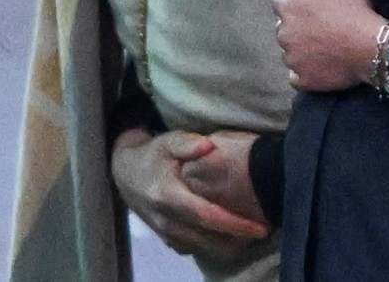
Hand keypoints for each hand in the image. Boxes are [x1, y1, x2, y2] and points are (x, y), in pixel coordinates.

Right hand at [111, 128, 269, 254]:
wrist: (125, 172)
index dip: (234, 224)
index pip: (207, 216)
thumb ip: (188, 143)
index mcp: (169, 196)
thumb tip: (209, 146)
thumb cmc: (154, 154)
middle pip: (207, 237)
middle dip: (237, 238)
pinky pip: (191, 248)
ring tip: (252, 236)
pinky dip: (212, 246)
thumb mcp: (169, 141)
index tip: (259, 227)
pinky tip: (230, 238)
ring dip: (227, 245)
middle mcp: (166, 219)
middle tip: (264, 231)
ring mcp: (164, 231)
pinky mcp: (164, 236)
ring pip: (200, 247)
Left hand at [274, 0, 385, 91]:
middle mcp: (282, 34)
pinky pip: (297, 75)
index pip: (281, 2)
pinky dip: (306, 71)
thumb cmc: (352, 9)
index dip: (299, 3)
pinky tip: (323, 64)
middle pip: (284, 27)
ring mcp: (291, 59)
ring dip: (302, 48)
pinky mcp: (301, 80)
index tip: (317, 6)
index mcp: (287, 9)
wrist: (370, 47)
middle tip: (324, 25)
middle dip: (298, 25)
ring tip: (327, 45)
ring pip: (291, 51)